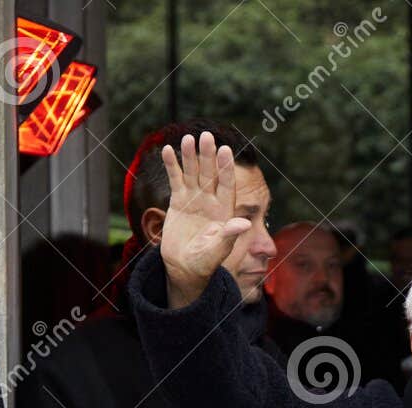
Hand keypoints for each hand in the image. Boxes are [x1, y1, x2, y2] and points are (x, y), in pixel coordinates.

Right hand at [159, 131, 251, 307]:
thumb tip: (245, 224)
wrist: (184, 268)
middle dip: (208, 155)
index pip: (227, 185)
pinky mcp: (178, 200)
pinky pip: (175, 179)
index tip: (225, 150)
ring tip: (187, 138)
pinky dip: (171, 165)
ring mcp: (194, 198)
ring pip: (192, 172)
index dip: (226, 168)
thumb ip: (229, 236)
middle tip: (207, 136)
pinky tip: (166, 150)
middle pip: (210, 173)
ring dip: (190, 156)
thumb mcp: (217, 251)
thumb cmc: (205, 263)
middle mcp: (210, 200)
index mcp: (224, 210)